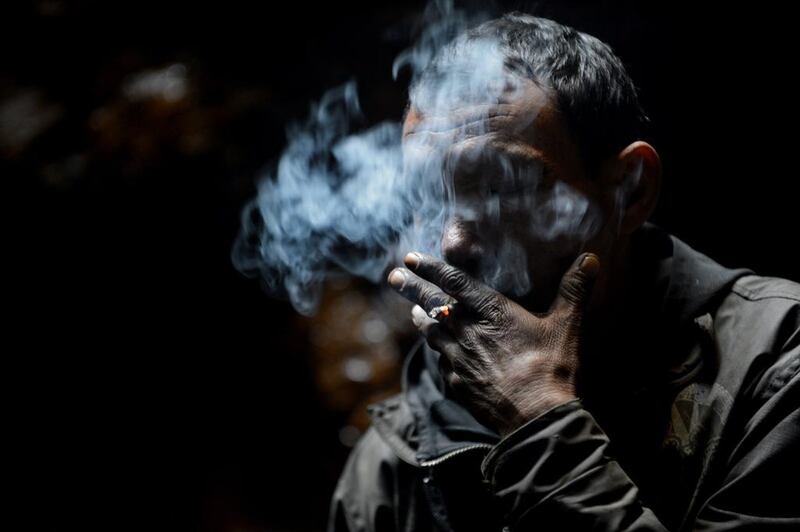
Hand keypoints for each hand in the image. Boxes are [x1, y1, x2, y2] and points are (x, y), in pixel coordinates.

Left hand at [388, 252, 599, 435]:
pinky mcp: (457, 383)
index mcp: (491, 311)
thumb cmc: (551, 368)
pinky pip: (441, 363)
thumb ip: (574, 290)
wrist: (535, 418)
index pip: (453, 281)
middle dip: (411, 288)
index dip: (430, 267)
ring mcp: (458, 359)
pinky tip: (437, 353)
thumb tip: (591, 258)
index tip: (411, 258)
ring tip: (411, 310)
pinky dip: (436, 353)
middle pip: (431, 304)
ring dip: (420, 319)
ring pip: (430, 333)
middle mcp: (467, 331)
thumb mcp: (567, 325)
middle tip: (393, 276)